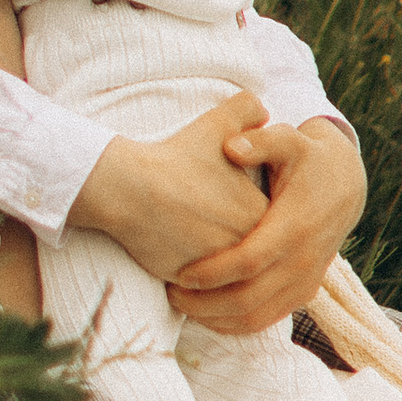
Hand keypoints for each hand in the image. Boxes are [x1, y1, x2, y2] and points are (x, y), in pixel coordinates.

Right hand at [68, 91, 270, 278]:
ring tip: (197, 247)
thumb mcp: (217, 123)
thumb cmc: (175, 155)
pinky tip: (182, 263)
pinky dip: (196, 283)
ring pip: (228, 275)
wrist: (131, 186)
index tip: (228, 204)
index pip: (270, 225)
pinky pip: (202, 291)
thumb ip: (247, 109)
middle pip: (249, 251)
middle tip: (212, 227)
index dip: (246, 213)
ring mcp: (220, 270)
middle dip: (233, 243)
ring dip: (217, 269)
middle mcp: (246, 247)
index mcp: (261, 214)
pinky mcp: (191, 286)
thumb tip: (263, 109)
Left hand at [168, 116, 366, 335]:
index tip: (180, 274)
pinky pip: (267, 320)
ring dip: (217, 318)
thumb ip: (261, 141)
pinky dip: (235, 324)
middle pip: (249, 299)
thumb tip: (231, 146)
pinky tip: (206, 313)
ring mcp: (305, 281)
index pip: (249, 262)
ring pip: (257, 317)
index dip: (214, 272)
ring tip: (182, 304)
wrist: (344, 186)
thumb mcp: (290, 140)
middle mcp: (303, 261)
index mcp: (294, 226)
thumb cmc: (306, 160)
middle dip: (206, 303)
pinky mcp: (303, 293)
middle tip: (171, 294)